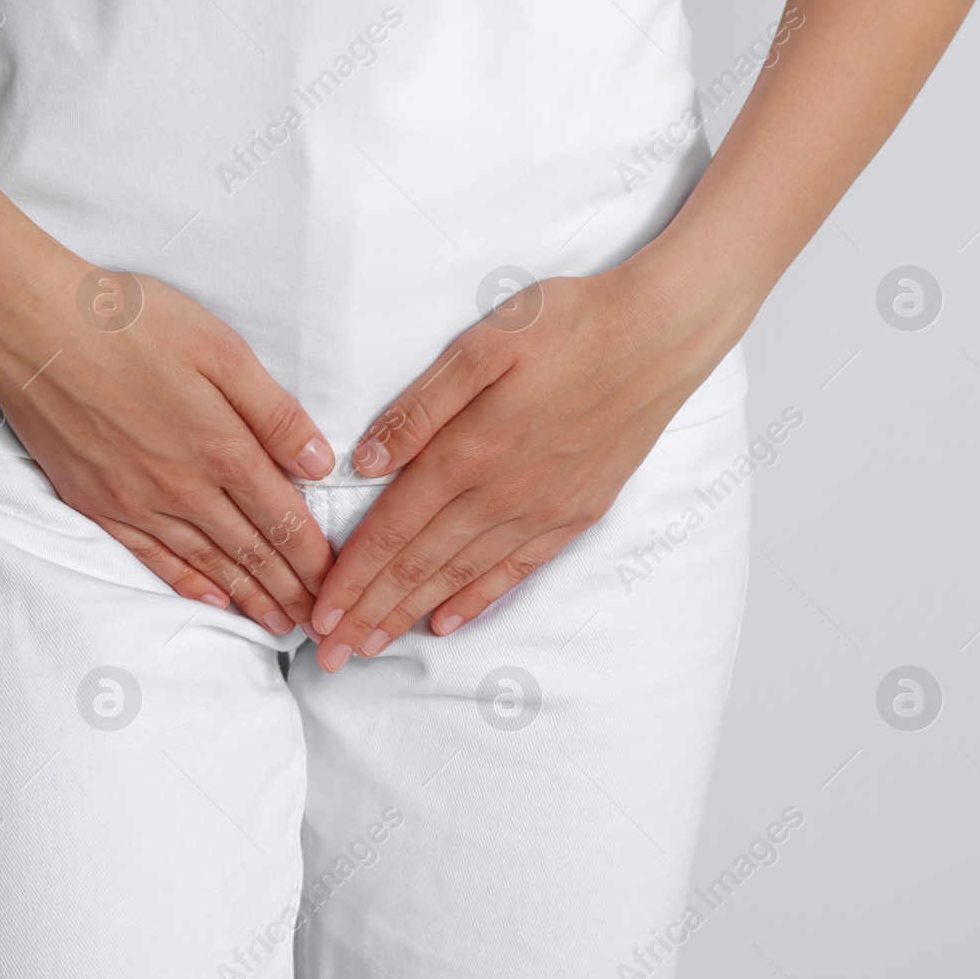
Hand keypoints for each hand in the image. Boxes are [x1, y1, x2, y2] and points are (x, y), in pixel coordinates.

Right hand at [0, 250, 336, 634]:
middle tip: (319, 624)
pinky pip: (153, 558)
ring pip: (207, 563)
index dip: (315, 559)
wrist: (30, 327)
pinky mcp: (98, 502)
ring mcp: (137, 501)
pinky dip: (188, 583)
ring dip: (247, 597)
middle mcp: (183, 488)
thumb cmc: (127, 322)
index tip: (339, 584)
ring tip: (277, 625)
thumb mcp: (219, 349)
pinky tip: (210, 598)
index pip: (283, 519)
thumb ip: (272, 412)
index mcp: (221, 447)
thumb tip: (318, 464)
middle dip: (291, 591)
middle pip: (251, 552)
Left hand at [306, 263, 737, 670]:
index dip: (352, 578)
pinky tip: (445, 624)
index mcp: (469, 452)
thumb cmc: (567, 324)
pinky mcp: (575, 514)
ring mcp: (541, 511)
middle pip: (419, 568)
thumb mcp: (482, 345)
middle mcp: (501, 495)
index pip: (393, 531)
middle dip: (369, 614)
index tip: (318, 615)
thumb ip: (421, 408)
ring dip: (410, 616)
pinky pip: (515, 572)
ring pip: (461, 578)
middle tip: (332, 654)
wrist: (661, 336)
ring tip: (371, 648)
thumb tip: (366, 463)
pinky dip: (475, 601)